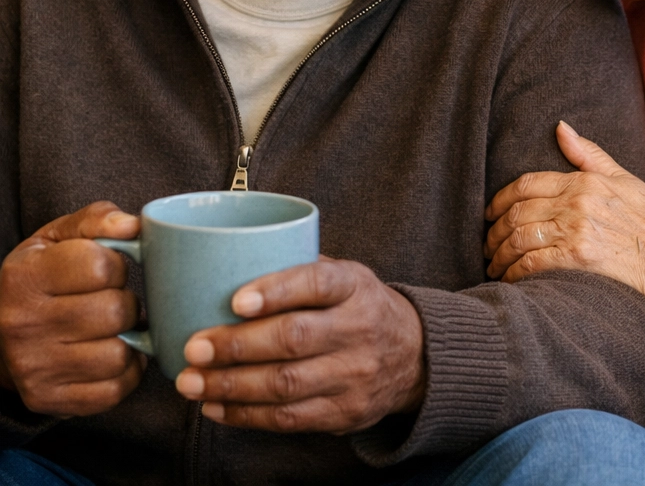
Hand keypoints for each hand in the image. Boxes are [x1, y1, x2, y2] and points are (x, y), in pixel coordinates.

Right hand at [0, 202, 144, 414]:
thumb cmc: (43, 275)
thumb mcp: (60, 237)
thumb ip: (98, 219)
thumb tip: (132, 226)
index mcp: (24, 277)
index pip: (102, 267)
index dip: (117, 265)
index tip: (107, 269)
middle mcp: (23, 325)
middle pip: (115, 312)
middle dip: (127, 302)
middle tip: (114, 300)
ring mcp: (34, 367)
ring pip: (118, 355)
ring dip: (129, 339)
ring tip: (114, 328)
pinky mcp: (48, 399)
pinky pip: (113, 391)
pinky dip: (126, 373)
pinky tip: (111, 352)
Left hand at [174, 258, 425, 432]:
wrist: (413, 354)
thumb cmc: (358, 306)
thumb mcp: (345, 275)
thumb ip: (299, 270)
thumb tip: (226, 264)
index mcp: (355, 286)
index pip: (318, 283)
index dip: (276, 291)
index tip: (236, 300)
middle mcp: (359, 329)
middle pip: (294, 339)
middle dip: (237, 346)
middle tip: (194, 347)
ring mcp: (354, 375)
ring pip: (285, 385)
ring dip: (230, 386)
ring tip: (192, 382)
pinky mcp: (345, 413)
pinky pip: (288, 419)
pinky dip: (245, 415)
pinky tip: (215, 407)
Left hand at [485, 122, 644, 336]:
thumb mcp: (624, 178)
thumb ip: (589, 154)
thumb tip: (560, 127)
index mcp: (584, 182)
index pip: (527, 184)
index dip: (500, 199)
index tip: (489, 213)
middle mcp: (577, 203)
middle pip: (517, 211)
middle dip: (494, 229)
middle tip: (486, 243)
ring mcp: (577, 230)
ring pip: (520, 236)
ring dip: (500, 253)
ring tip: (494, 264)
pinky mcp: (579, 259)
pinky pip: (532, 262)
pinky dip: (514, 271)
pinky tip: (509, 278)